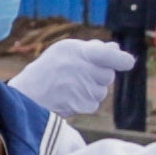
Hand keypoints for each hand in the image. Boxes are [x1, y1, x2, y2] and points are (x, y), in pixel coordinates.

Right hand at [15, 35, 131, 119]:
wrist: (27, 93)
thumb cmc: (48, 68)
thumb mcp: (66, 50)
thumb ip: (93, 49)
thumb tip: (116, 48)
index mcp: (81, 52)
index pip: (113, 57)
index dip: (123, 60)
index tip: (128, 62)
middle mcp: (84, 70)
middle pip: (108, 75)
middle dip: (99, 75)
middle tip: (80, 73)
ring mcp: (84, 89)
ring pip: (102, 91)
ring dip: (92, 89)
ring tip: (70, 86)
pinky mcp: (82, 106)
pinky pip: (94, 104)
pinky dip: (85, 101)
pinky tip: (69, 97)